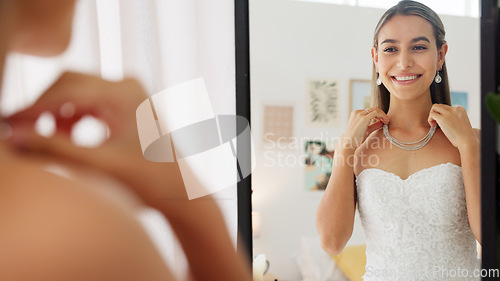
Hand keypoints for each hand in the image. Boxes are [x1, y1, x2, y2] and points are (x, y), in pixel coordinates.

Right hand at [6, 71, 187, 202]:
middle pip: (69, 84)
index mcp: (125, 92)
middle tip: (19, 131)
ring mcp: (128, 94)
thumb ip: (54, 150)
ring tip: (42, 139)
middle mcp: (127, 85)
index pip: (67, 91)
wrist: (179, 192)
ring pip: (76, 93)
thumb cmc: (147, 180)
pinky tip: (64, 138)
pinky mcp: (125, 106)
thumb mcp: (97, 164)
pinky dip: (71, 118)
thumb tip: (13, 139)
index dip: (32, 108)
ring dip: (55, 113)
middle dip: (42, 107)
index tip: (7, 123)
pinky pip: (87, 103)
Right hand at [340, 106, 389, 149]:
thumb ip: (374, 125)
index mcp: (356, 114)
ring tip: (387, 121)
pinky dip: (382, 116)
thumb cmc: (356, 139)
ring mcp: (359, 114)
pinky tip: (385, 122)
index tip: (384, 121)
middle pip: (373, 108)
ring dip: (383, 114)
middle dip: (382, 113)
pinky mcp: (363, 118)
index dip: (378, 115)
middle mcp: (357, 112)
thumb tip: (383, 122)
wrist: (348, 143)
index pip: (370, 110)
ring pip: (375, 109)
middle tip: (387, 121)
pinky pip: (376, 113)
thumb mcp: (366, 130)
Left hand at [427, 104, 477, 150]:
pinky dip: (430, 120)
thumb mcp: (460, 123)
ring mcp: (449, 113)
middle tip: (437, 123)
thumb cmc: (463, 136)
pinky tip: (433, 126)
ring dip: (432, 115)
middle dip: (436, 113)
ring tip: (434, 124)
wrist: (467, 141)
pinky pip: (431, 114)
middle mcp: (455, 109)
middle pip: (440, 106)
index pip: (447, 107)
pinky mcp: (442, 118)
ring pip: (434, 107)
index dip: (443, 114)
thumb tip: (442, 118)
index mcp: (460, 109)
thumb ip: (453, 118)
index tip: (444, 123)